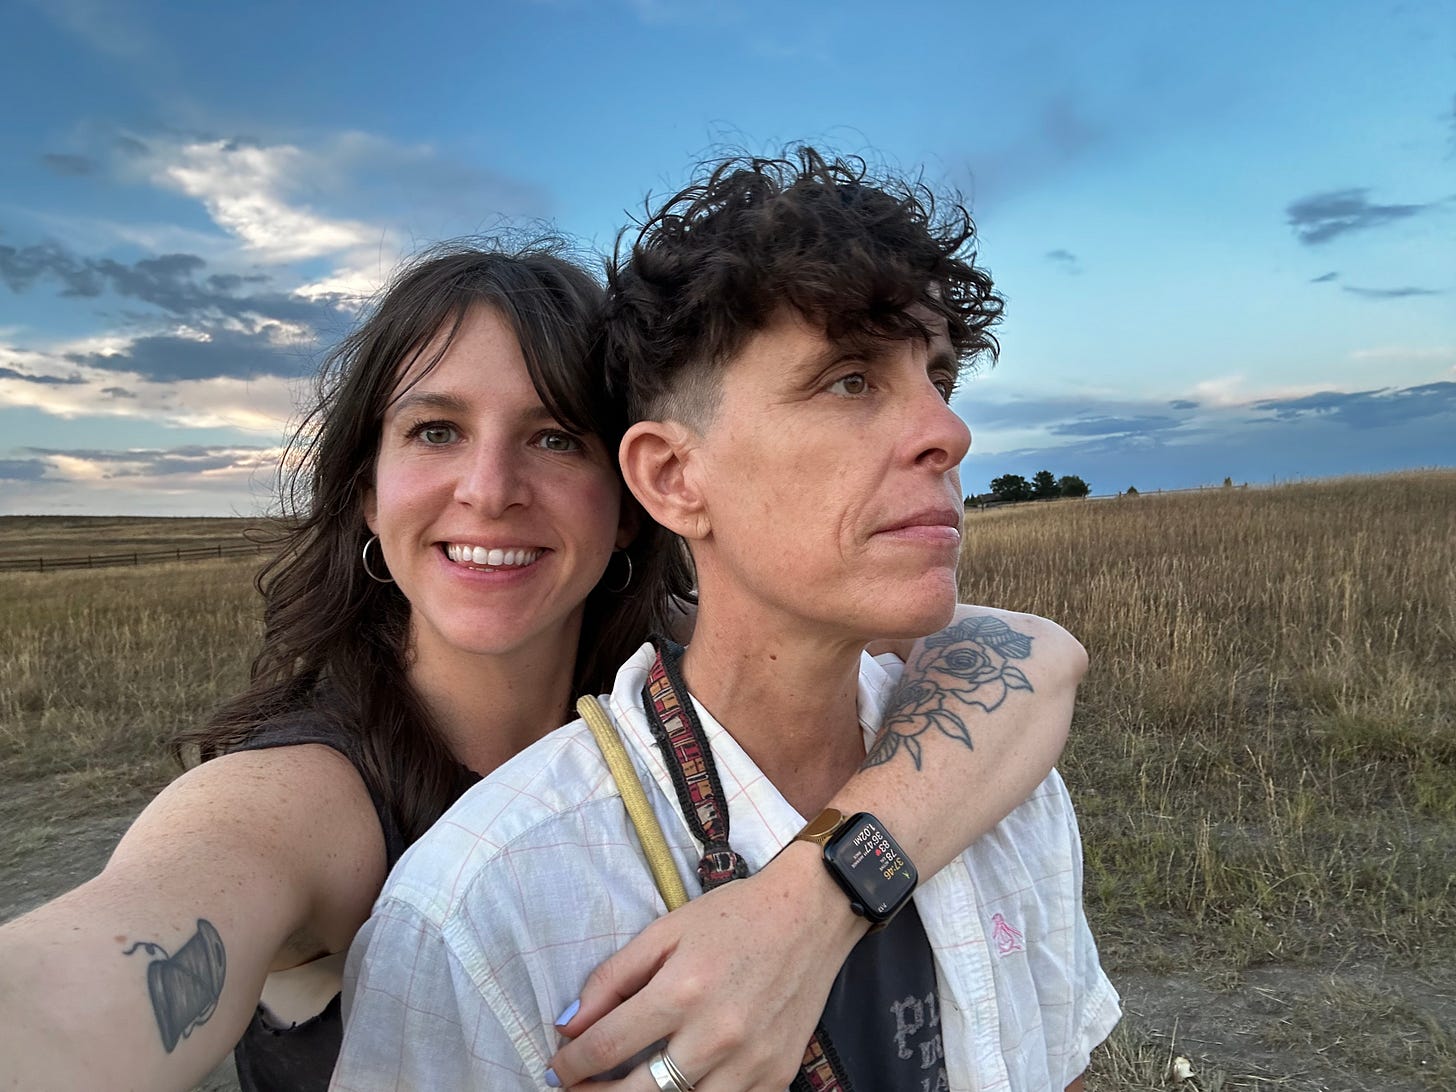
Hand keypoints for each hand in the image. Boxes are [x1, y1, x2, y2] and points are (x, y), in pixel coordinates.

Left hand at [547, 842, 864, 1090]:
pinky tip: (681, 1086)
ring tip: (624, 1089)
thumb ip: (612, 978)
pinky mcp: (778, 1074)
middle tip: (577, 1089)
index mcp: (682, 990)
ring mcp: (751, 1061)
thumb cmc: (734, 917)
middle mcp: (716, 1033)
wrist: (810, 914)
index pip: (606, 1047)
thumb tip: (568, 1025)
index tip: (557, 1068)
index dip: (570, 1065)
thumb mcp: (665, 931)